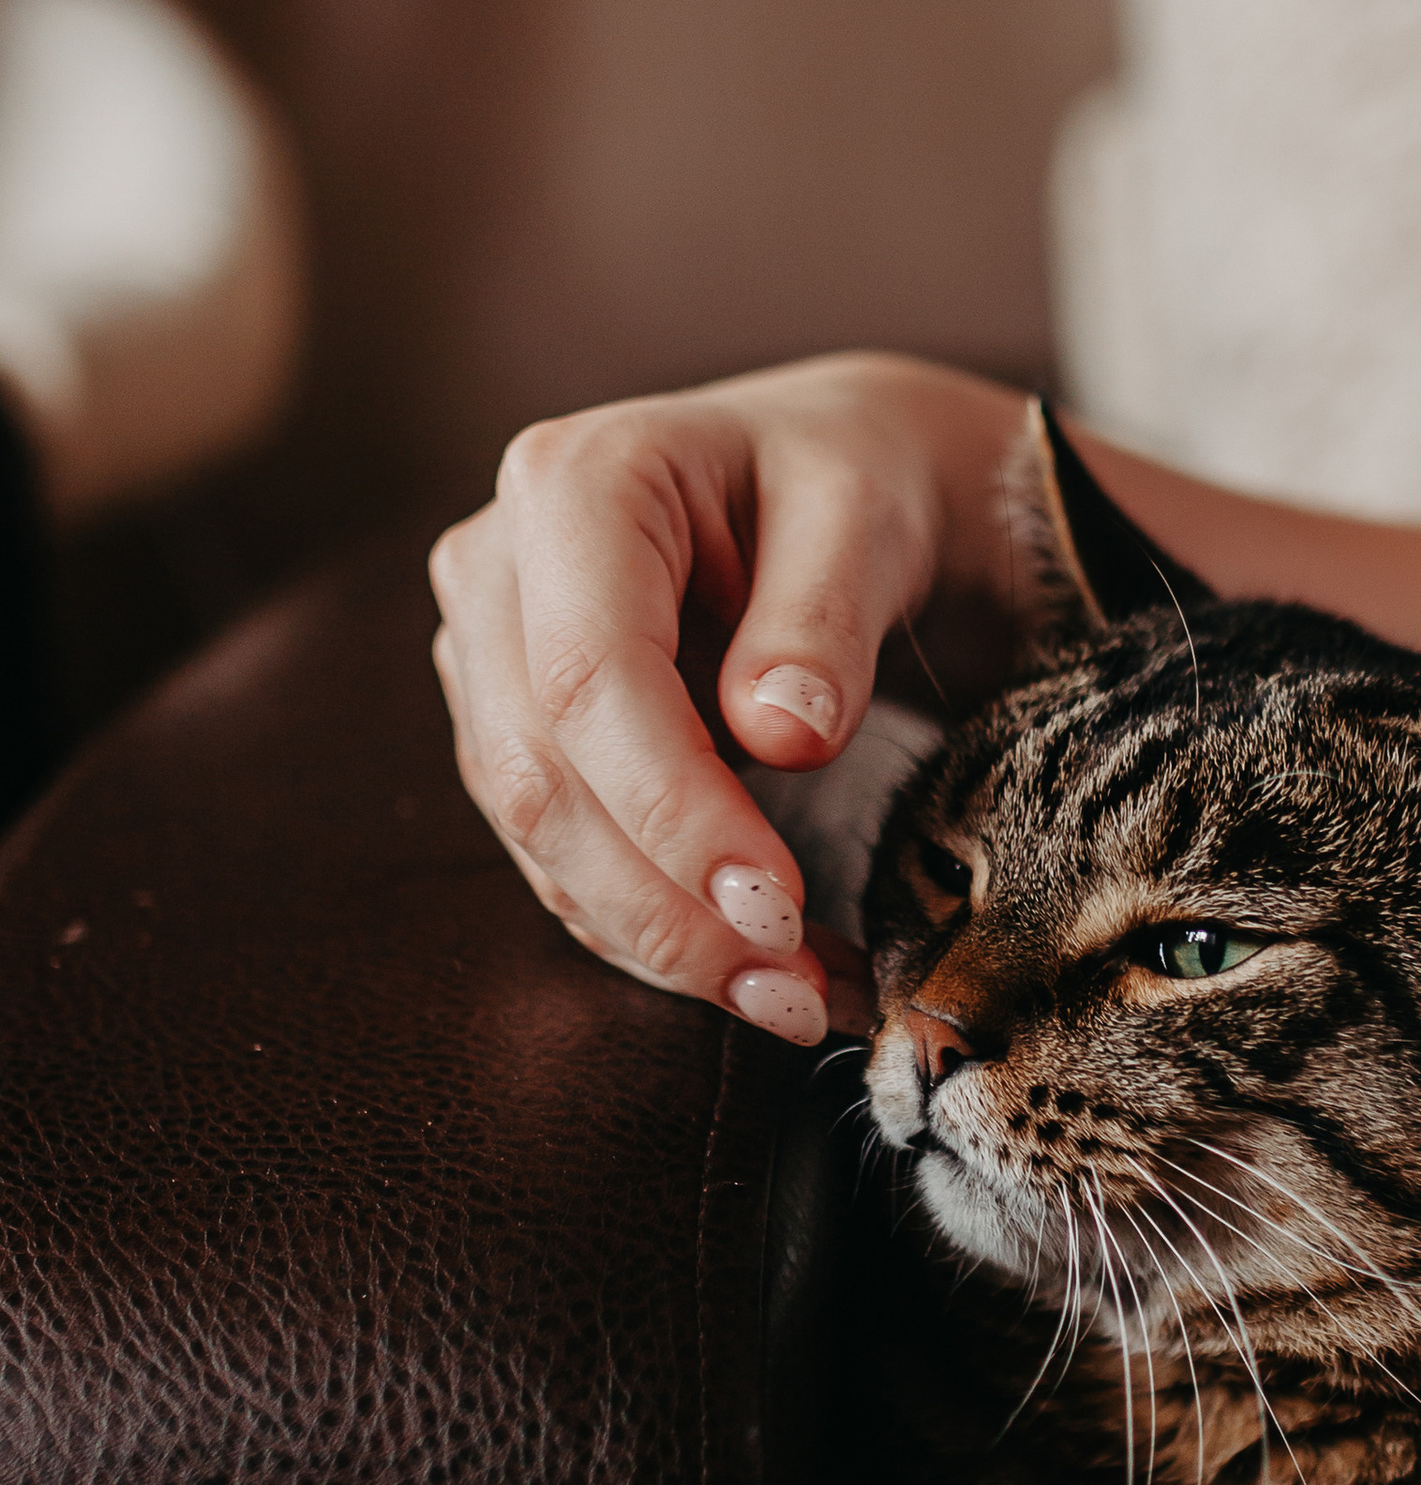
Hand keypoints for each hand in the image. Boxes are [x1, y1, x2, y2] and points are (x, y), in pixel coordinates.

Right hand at [429, 349, 1023, 1034]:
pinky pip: (563, 863)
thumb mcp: (867, 518)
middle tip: (796, 991)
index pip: (589, 678)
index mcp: (572, 484)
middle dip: (666, 907)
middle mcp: (496, 570)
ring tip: (798, 1000)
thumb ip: (824, 615)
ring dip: (663, 944)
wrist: (826, 492)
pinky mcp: (514, 740)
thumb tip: (781, 736)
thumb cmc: (849, 486)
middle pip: (543, 777)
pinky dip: (657, 935)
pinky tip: (758, 976)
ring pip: (541, 841)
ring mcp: (489, 662)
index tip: (774, 904)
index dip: (672, 810)